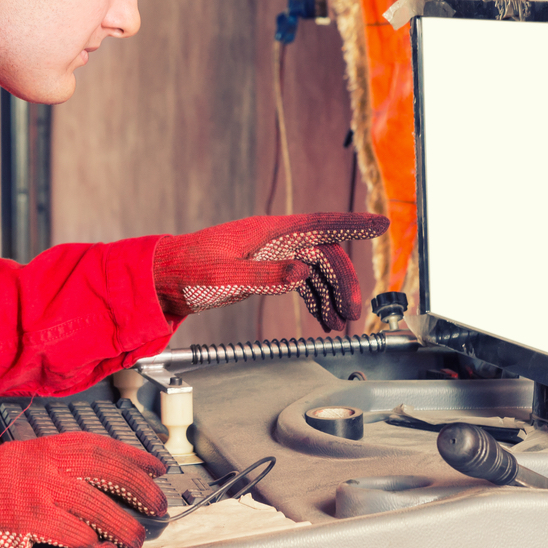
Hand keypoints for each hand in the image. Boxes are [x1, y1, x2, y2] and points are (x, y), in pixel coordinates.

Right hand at [0, 431, 167, 547]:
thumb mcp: (12, 464)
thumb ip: (46, 468)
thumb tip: (87, 485)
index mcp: (40, 447)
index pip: (98, 445)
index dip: (133, 455)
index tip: (156, 467)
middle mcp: (42, 463)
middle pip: (108, 470)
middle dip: (140, 488)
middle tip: (158, 505)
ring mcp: (35, 490)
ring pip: (97, 505)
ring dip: (123, 523)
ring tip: (136, 536)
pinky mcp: (27, 519)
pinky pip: (72, 532)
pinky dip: (92, 543)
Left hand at [152, 212, 388, 329]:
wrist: (165, 278)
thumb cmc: (188, 272)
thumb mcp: (225, 277)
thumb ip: (265, 276)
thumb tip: (304, 272)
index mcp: (268, 232)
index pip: (320, 223)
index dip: (353, 225)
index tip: (382, 223)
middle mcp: (275, 239)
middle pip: (324, 253)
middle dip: (344, 283)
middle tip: (352, 314)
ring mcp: (272, 254)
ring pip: (316, 269)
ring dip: (331, 296)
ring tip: (339, 324)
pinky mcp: (266, 270)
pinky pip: (302, 281)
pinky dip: (316, 299)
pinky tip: (323, 318)